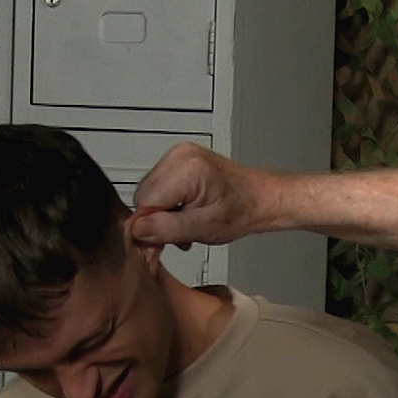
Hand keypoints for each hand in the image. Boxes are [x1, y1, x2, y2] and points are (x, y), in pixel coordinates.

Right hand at [132, 141, 269, 248]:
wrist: (259, 198)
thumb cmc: (242, 211)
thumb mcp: (205, 228)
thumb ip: (167, 228)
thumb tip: (137, 230)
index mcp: (188, 169)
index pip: (145, 202)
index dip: (150, 227)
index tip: (161, 243)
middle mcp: (180, 155)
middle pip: (144, 196)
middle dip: (157, 220)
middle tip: (181, 234)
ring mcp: (179, 155)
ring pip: (148, 193)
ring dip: (162, 214)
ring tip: (187, 222)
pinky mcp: (179, 160)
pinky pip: (158, 187)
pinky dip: (167, 204)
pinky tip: (185, 212)